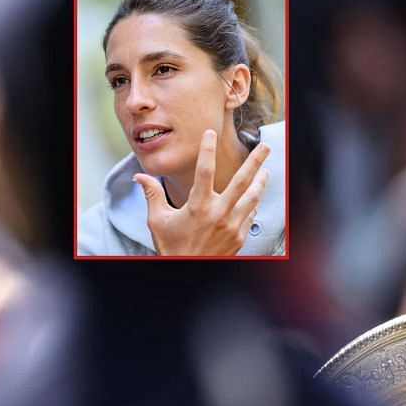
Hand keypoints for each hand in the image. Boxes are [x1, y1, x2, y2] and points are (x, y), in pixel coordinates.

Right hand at [133, 129, 270, 255]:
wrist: (187, 272)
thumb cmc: (172, 247)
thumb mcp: (157, 220)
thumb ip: (152, 195)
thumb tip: (139, 176)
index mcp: (197, 206)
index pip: (205, 170)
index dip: (207, 149)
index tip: (210, 133)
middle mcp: (218, 213)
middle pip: (242, 181)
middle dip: (255, 161)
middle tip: (265, 146)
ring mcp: (232, 225)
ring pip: (252, 197)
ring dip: (261, 182)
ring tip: (266, 171)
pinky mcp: (240, 236)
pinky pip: (250, 215)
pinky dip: (252, 205)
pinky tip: (254, 197)